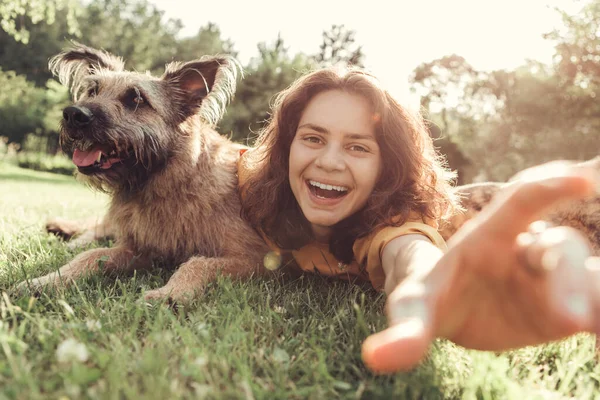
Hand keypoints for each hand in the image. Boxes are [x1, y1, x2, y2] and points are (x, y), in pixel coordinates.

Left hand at [362, 162, 599, 372]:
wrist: (457, 313)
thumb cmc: (435, 294)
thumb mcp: (415, 305)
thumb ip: (404, 328)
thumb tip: (374, 358)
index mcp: (487, 237)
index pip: (518, 201)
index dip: (548, 187)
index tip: (582, 180)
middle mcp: (525, 251)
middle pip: (557, 249)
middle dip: (568, 278)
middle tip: (571, 320)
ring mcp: (550, 280)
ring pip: (590, 277)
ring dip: (598, 299)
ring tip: (595, 329)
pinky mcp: (567, 309)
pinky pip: (597, 309)